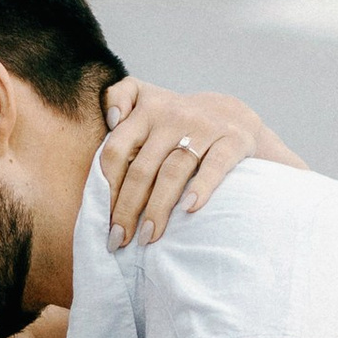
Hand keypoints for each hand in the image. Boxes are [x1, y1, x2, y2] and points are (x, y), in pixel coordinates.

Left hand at [98, 78, 306, 249]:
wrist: (235, 114)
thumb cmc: (180, 120)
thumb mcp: (148, 98)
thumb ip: (120, 99)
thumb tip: (108, 120)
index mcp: (147, 110)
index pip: (116, 151)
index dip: (107, 188)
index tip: (102, 219)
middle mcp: (173, 116)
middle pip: (142, 168)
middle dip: (127, 208)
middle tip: (119, 239)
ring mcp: (204, 127)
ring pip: (173, 172)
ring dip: (157, 208)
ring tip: (148, 237)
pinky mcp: (233, 140)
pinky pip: (214, 166)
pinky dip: (201, 188)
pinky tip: (188, 210)